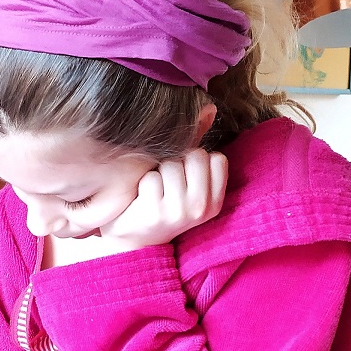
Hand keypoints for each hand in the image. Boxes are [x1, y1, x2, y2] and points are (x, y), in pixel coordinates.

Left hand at [103, 148, 227, 248]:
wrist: (133, 240)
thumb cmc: (161, 205)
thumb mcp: (188, 190)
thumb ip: (198, 158)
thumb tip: (207, 110)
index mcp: (214, 202)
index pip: (217, 158)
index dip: (196, 159)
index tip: (185, 175)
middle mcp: (201, 207)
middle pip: (195, 155)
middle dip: (176, 161)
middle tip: (167, 182)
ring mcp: (178, 211)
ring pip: (171, 164)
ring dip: (157, 172)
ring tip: (154, 190)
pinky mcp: (154, 212)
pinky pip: (150, 177)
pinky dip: (143, 182)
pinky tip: (142, 197)